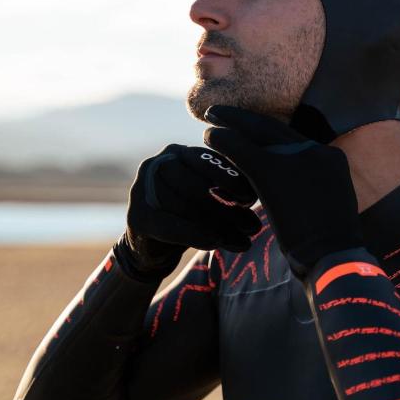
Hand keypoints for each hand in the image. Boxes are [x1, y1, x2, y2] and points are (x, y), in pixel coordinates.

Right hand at [114, 143, 261, 278]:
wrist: (152, 247)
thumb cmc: (190, 215)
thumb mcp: (211, 196)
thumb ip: (229, 189)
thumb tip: (263, 193)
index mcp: (179, 152)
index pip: (206, 161)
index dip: (230, 178)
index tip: (252, 197)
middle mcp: (158, 164)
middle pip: (196, 186)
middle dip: (228, 208)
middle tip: (254, 227)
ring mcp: (142, 189)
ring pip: (186, 207)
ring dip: (219, 227)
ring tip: (244, 242)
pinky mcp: (137, 215)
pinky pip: (171, 225)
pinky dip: (196, 235)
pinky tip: (216, 243)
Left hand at [203, 106, 362, 276]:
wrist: (334, 257)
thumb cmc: (328, 247)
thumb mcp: (328, 210)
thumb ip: (311, 191)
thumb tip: (293, 192)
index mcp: (331, 158)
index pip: (292, 137)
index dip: (265, 128)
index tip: (247, 123)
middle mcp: (317, 151)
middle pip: (273, 128)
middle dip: (244, 117)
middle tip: (220, 111)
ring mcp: (298, 158)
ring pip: (256, 132)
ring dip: (230, 122)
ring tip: (211, 117)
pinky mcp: (273, 171)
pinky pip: (241, 148)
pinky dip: (223, 141)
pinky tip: (208, 137)